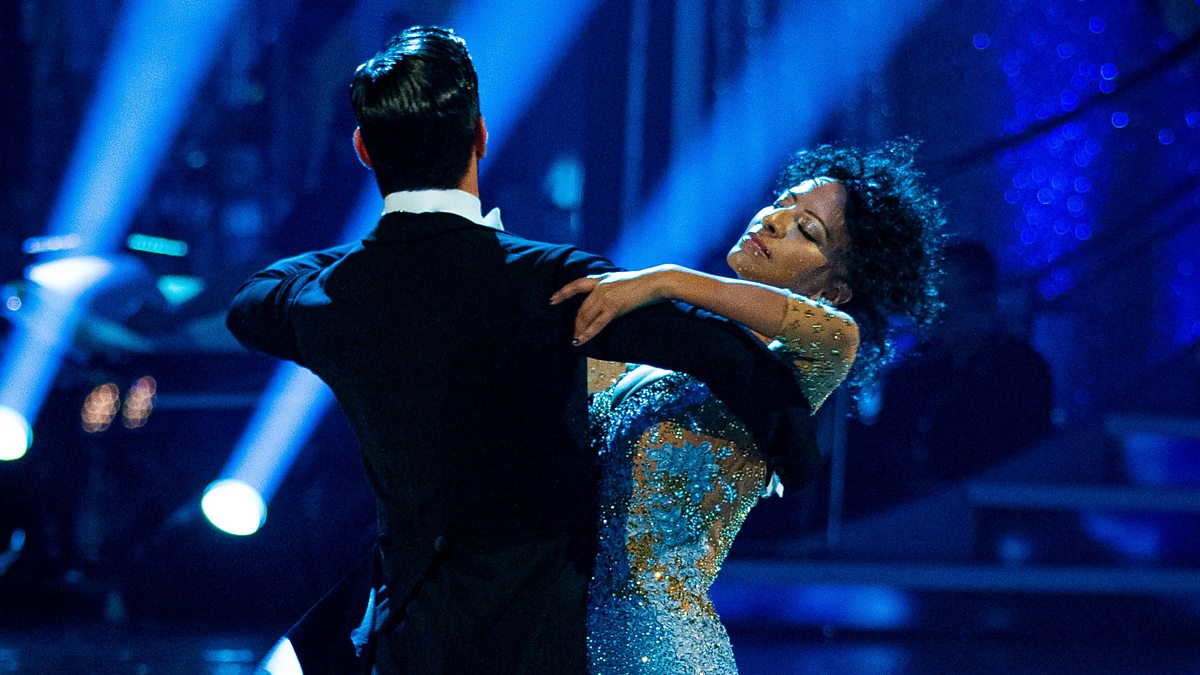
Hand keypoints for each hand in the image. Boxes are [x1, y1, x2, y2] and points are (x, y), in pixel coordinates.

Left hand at [549, 267, 675, 344]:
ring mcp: (605, 296)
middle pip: (581, 308)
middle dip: (575, 323)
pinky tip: (580, 341)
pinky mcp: (614, 307)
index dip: (563, 293)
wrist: (655, 282)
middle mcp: (599, 286)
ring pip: (585, 316)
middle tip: (573, 334)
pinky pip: (597, 324)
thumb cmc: (642, 283)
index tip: (552, 300)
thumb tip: (606, 299)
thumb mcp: (621, 281)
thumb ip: (610, 287)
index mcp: (601, 278)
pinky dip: (587, 333)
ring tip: (577, 340)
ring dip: (579, 330)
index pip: (576, 285)